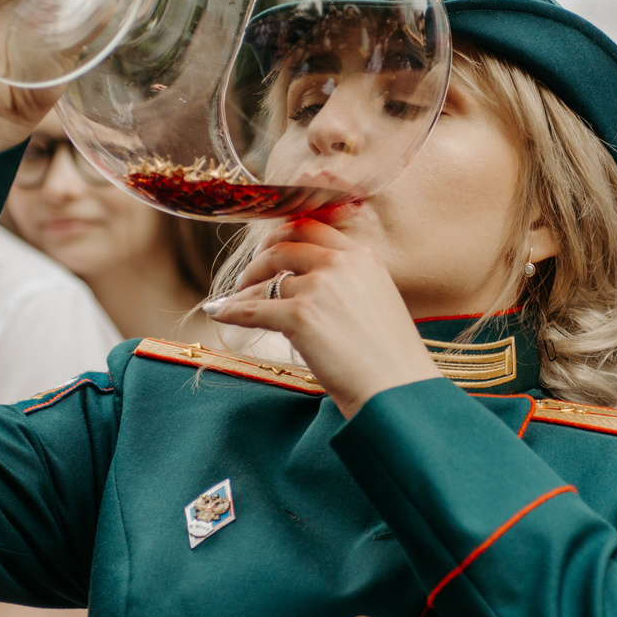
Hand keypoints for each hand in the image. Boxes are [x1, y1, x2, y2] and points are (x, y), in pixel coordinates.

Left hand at [201, 216, 437, 417]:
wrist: (396, 388)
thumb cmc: (391, 356)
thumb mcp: (378, 300)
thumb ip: (350, 282)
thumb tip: (310, 284)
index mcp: (363, 256)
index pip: (313, 228)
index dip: (285, 235)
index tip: (272, 247)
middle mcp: (340, 263)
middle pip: (284, 245)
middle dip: (260, 257)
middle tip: (250, 273)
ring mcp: (319, 288)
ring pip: (266, 280)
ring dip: (245, 289)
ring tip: (236, 299)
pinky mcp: (299, 316)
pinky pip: (252, 309)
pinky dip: (232, 311)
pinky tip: (220, 313)